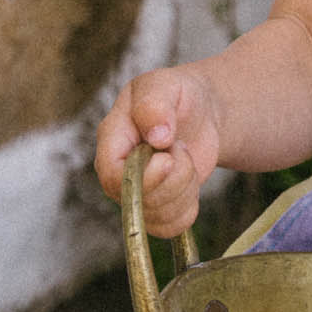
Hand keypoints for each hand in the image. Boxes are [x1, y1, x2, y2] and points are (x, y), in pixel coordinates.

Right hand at [95, 67, 221, 236]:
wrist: (200, 112)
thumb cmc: (176, 94)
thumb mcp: (164, 84)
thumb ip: (155, 105)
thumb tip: (157, 135)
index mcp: (111, 140)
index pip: (111, 174)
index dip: (142, 176)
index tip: (168, 158)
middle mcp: (118, 172)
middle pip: (137, 200)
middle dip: (172, 179)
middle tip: (181, 148)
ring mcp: (136, 194)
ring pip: (157, 216)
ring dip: (184, 189)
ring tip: (184, 158)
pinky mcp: (157, 208)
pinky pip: (171, 227)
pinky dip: (188, 208)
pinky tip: (189, 181)